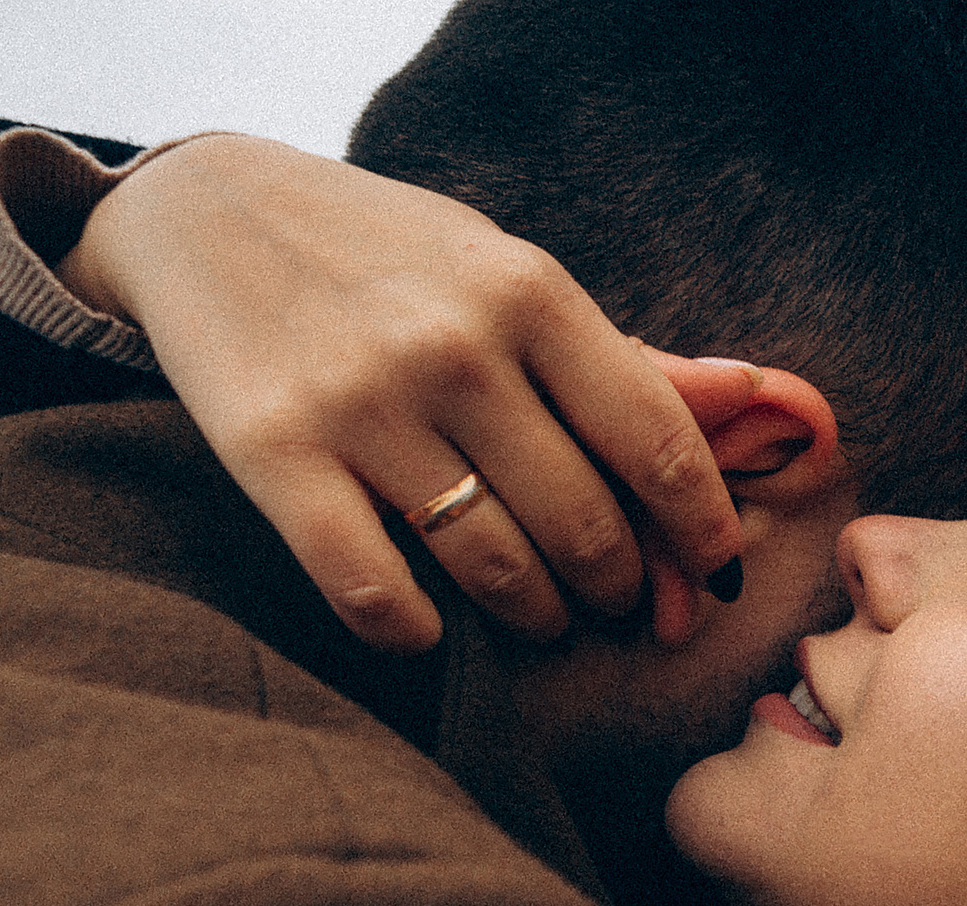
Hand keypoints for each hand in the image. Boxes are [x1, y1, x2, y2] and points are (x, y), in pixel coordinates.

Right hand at [61, 134, 746, 652]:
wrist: (206, 211)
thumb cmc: (392, 260)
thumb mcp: (510, 277)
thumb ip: (625, 358)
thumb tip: (760, 402)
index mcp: (530, 293)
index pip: (657, 443)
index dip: (704, 531)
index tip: (717, 576)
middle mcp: (454, 347)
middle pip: (585, 523)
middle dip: (619, 586)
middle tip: (617, 602)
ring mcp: (361, 402)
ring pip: (494, 566)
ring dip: (536, 615)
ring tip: (543, 614)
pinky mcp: (273, 454)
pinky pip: (374, 590)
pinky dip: (416, 632)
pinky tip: (432, 626)